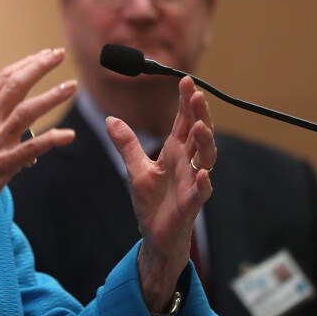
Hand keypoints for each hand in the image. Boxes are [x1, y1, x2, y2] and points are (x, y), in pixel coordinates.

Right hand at [0, 48, 76, 266]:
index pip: (2, 79)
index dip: (25, 64)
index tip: (43, 55)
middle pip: (15, 85)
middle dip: (38, 66)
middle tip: (57, 54)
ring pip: (26, 111)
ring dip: (51, 97)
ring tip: (71, 86)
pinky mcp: (3, 165)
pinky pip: (30, 149)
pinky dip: (51, 140)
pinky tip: (68, 135)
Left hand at [106, 75, 215, 311]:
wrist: (156, 235)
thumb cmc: (152, 202)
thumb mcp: (135, 168)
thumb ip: (127, 144)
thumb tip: (110, 119)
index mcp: (175, 153)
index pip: (183, 122)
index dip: (186, 103)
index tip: (185, 81)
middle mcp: (187, 164)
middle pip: (199, 134)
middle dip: (199, 114)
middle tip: (197, 94)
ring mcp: (192, 182)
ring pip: (206, 158)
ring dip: (205, 142)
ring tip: (200, 126)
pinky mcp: (191, 204)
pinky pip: (201, 191)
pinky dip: (203, 182)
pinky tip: (202, 173)